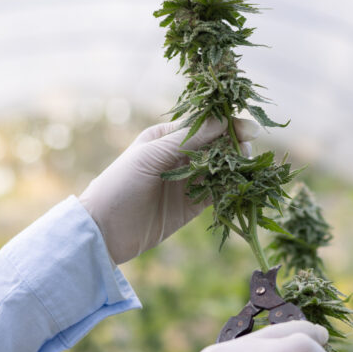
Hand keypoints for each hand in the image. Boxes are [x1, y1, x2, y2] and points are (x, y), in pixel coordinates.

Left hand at [79, 117, 259, 263]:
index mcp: (166, 137)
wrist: (104, 231)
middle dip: (234, 146)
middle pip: (215, 146)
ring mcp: (186, 182)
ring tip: (248, 167)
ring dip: (235, 167)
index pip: (203, 125)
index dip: (226, 125)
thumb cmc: (120, 184)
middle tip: (248, 150)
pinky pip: (216, 193)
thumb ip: (189, 139)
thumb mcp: (153, 155)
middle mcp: (178, 156)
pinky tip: (242, 186)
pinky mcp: (191, 206)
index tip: (248, 128)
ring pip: (219, 169)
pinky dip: (230, 189)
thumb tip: (224, 120)